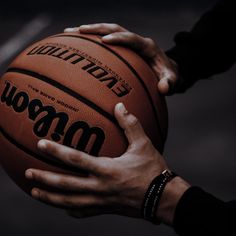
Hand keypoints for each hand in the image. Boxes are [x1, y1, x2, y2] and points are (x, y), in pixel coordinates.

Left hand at [25, 103, 189, 223]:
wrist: (162, 198)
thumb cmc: (153, 170)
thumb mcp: (143, 144)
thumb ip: (130, 124)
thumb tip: (120, 105)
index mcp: (107, 170)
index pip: (75, 159)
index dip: (56, 151)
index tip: (41, 144)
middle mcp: (100, 187)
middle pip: (65, 185)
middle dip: (44, 179)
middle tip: (27, 173)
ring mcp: (101, 201)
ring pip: (69, 203)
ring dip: (50, 198)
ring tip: (34, 192)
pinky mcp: (105, 209)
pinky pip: (83, 212)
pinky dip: (69, 209)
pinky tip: (62, 207)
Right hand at [64, 23, 178, 94]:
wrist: (167, 68)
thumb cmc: (168, 74)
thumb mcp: (172, 79)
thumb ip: (169, 83)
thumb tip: (163, 88)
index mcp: (147, 46)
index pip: (131, 38)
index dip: (119, 38)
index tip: (104, 40)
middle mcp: (136, 41)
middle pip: (115, 28)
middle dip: (97, 28)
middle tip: (79, 30)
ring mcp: (128, 42)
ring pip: (107, 31)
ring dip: (90, 31)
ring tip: (70, 32)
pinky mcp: (122, 47)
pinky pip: (105, 41)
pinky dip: (92, 41)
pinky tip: (77, 44)